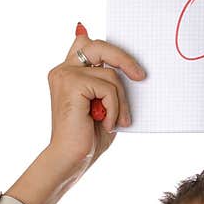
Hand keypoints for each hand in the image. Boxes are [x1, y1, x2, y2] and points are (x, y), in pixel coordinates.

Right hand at [46, 24, 145, 169]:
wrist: (71, 159)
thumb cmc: (89, 137)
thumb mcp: (104, 106)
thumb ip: (109, 85)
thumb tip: (129, 69)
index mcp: (68, 73)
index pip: (87, 44)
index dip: (108, 47)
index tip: (129, 64)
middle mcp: (63, 70)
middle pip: (99, 47)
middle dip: (123, 59)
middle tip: (141, 77)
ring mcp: (65, 75)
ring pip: (110, 74)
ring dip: (121, 101)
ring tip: (118, 121)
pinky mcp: (71, 84)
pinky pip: (108, 88)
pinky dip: (114, 108)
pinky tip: (108, 124)